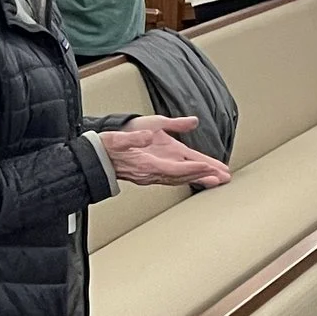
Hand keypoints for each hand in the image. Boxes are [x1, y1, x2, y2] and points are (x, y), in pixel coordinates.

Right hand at [103, 116, 232, 187]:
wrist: (94, 159)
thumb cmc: (107, 146)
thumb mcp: (120, 136)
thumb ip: (136, 137)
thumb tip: (148, 136)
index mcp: (145, 164)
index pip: (174, 167)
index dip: (193, 167)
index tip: (209, 166)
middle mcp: (150, 173)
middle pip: (182, 176)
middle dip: (203, 176)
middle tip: (222, 177)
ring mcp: (150, 176)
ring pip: (179, 179)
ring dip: (198, 179)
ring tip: (217, 179)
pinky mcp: (150, 174)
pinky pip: (173, 178)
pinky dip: (187, 178)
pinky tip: (196, 177)